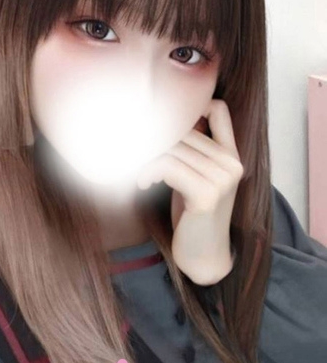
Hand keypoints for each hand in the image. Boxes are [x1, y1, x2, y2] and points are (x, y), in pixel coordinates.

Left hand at [137, 99, 243, 285]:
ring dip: (145, 158)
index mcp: (231, 154)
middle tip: (131, 150)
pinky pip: (167, 166)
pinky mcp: (207, 195)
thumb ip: (190, 151)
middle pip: (183, 129)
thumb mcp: (195, 176)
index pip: (218, 109)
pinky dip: (148, 171)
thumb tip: (157, 122)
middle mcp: (231, 162)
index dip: (191, 106)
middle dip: (153, 139)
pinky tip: (143, 184)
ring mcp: (222, 178)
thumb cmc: (193, 215)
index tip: (161, 124)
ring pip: (172, 147)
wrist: (204, 256)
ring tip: (138, 172)